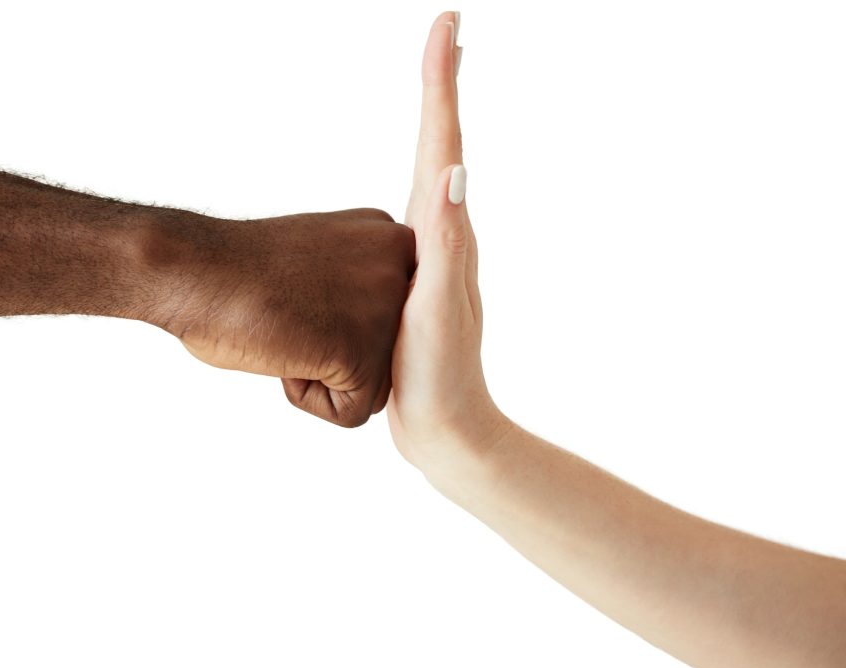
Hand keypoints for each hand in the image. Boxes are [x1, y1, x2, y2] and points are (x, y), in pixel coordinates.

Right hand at [144, 208, 413, 427]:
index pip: (392, 320)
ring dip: (322, 375)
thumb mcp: (326, 259)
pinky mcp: (365, 352)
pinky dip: (305, 396)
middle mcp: (402, 266)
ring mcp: (388, 308)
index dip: (336, 323)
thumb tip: (374, 321)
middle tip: (290, 312)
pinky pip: (350, 412)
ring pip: (371, 387)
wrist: (194, 268)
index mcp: (391, 239)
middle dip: (335, 352)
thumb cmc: (238, 268)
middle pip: (388, 355)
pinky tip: (282, 350)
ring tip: (287, 327)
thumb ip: (361, 282)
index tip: (299, 294)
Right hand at [388, 12, 507, 472]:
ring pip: (433, 171)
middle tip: (445, 33)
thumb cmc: (441, 376)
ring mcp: (430, 257)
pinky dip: (418, 172)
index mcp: (446, 233)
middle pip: (442, 143)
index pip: (442, 142)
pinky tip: (414, 180)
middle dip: (441, 86)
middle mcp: (444, 234)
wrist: (448, 430)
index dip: (441, 82)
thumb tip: (451, 172)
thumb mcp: (436, 310)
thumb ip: (443, 246)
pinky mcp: (414, 279)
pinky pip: (417, 211)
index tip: (448, 25)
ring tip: (436, 83)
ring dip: (436, 122)